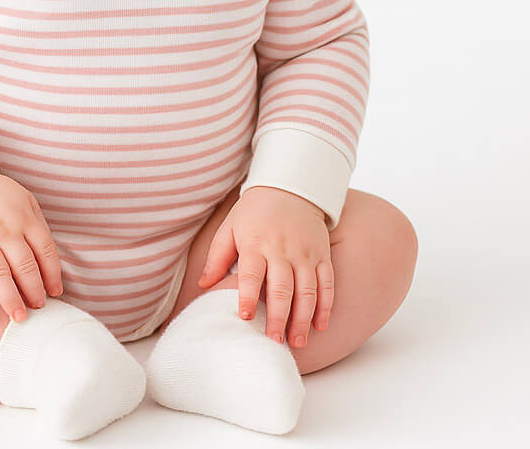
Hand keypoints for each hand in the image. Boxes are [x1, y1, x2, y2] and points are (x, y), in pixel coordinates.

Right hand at [0, 172, 64, 323]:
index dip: (52, 274)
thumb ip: (38, 226)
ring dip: (10, 298)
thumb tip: (51, 263)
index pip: (45, 250)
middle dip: (34, 291)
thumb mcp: (24, 200)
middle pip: (24, 265)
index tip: (55, 293)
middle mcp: (2, 229)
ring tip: (19, 319)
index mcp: (23, 218)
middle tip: (39, 309)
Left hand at [196, 186, 334, 349]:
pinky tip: (319, 325)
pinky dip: (325, 306)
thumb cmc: (254, 212)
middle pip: (282, 287)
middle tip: (274, 341)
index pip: (251, 273)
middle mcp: (282, 249)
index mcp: (256, 243)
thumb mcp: (230, 228)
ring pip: (307, 290)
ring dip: (303, 319)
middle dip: (278, 317)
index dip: (247, 296)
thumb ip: (217, 257)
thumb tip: (202, 285)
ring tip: (297, 342)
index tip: (244, 316)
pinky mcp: (322, 254)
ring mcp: (305, 253)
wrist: (289, 188)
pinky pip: (327, 283)